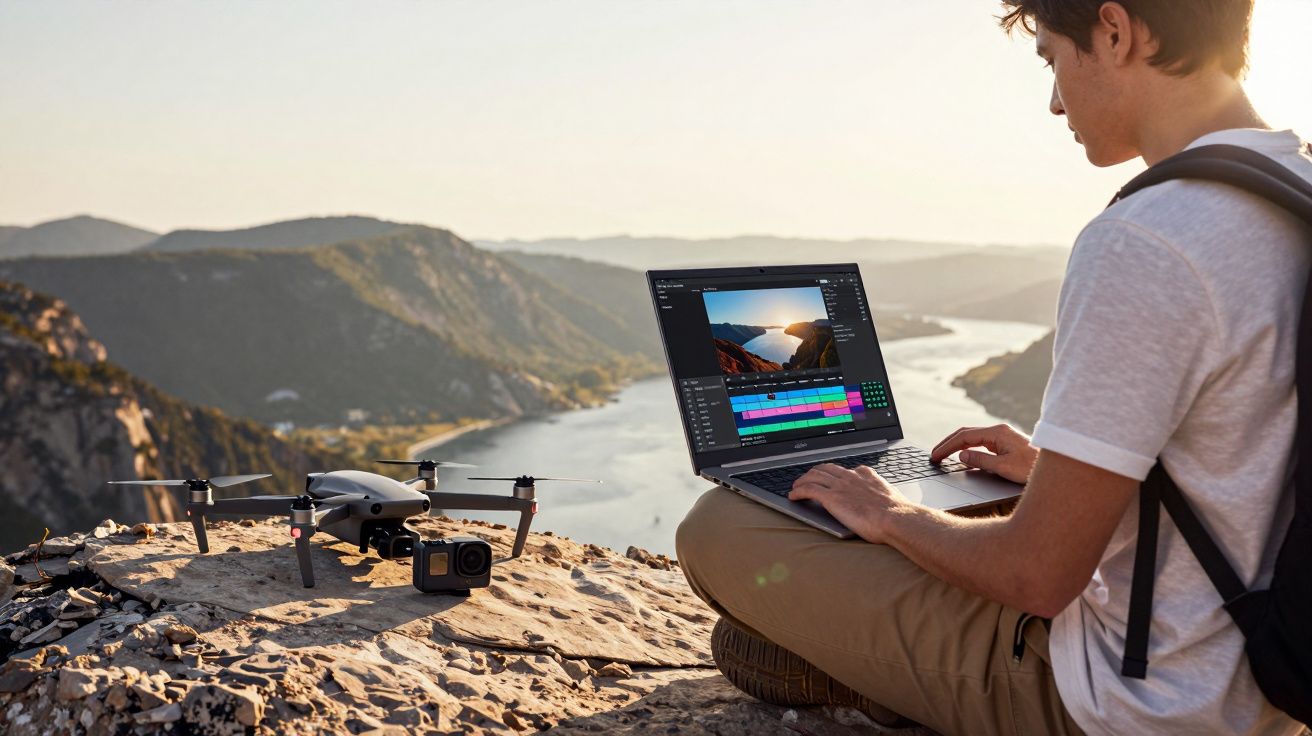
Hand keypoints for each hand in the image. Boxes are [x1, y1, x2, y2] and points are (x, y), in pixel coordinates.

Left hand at [790, 464, 906, 543]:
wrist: (896, 518)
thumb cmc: (897, 515)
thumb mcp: (890, 498)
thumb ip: (881, 496)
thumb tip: (883, 505)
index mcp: (866, 475)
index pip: (845, 469)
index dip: (833, 472)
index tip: (829, 476)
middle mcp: (851, 476)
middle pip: (826, 469)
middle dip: (814, 473)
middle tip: (807, 479)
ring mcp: (840, 485)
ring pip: (814, 476)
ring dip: (802, 481)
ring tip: (796, 487)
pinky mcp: (832, 497)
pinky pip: (809, 489)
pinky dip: (798, 491)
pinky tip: (793, 496)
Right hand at [929, 424, 1036, 484]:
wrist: (1057, 465)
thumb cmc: (1033, 468)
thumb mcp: (1004, 467)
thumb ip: (981, 460)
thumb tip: (961, 456)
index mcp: (997, 433)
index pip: (964, 437)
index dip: (947, 446)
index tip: (935, 456)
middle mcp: (999, 431)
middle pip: (966, 434)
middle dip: (948, 444)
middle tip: (934, 456)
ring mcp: (1003, 437)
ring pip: (973, 438)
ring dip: (957, 445)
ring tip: (943, 455)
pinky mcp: (1006, 444)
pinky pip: (981, 443)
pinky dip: (968, 447)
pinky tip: (963, 455)